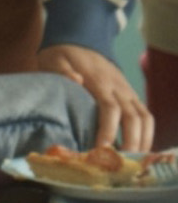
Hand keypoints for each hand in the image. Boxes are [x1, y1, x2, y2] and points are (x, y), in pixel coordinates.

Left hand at [38, 43, 155, 151]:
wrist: (79, 39)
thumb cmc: (62, 55)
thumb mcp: (53, 59)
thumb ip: (62, 71)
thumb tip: (76, 80)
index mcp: (98, 80)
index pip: (110, 107)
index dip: (109, 129)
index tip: (102, 148)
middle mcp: (118, 87)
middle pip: (132, 117)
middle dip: (130, 141)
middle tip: (119, 163)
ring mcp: (128, 91)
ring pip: (144, 117)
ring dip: (142, 140)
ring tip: (132, 161)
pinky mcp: (131, 95)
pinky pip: (146, 115)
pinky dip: (147, 133)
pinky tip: (139, 150)